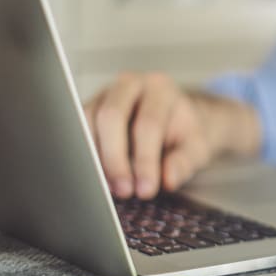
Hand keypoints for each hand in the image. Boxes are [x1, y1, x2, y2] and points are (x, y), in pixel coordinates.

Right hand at [83, 72, 257, 199]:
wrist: (177, 118)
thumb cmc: (185, 132)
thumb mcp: (196, 146)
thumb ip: (184, 162)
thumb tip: (167, 180)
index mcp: (160, 88)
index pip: (148, 124)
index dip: (145, 160)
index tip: (146, 189)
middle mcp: (129, 85)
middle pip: (111, 117)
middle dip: (115, 159)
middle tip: (124, 190)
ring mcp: (105, 94)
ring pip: (88, 123)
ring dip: (96, 159)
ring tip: (111, 188)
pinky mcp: (89, 109)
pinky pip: (78, 131)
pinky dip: (86, 156)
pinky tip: (98, 177)